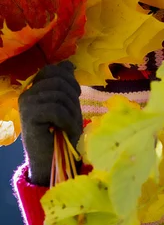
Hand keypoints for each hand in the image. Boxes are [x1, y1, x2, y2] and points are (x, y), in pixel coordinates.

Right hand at [18, 61, 81, 185]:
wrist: (53, 160)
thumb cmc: (62, 131)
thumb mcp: (68, 103)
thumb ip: (66, 84)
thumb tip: (69, 64)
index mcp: (36, 87)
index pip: (53, 70)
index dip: (70, 80)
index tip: (76, 95)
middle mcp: (27, 93)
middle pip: (58, 80)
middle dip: (72, 97)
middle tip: (73, 114)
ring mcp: (26, 104)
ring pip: (58, 95)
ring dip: (71, 111)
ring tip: (70, 125)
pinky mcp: (29, 116)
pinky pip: (56, 109)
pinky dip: (67, 120)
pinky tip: (67, 130)